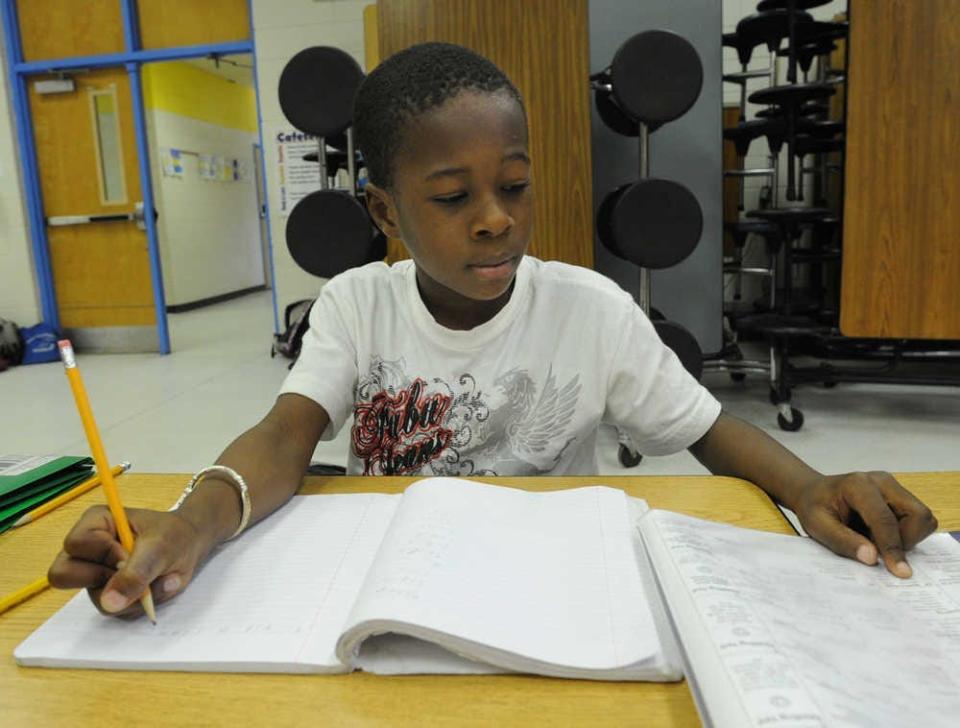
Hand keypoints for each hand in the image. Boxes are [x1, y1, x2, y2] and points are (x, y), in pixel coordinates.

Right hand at [48, 506, 209, 617]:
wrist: (190, 546)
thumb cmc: (174, 536)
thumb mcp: (160, 548)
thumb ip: (136, 573)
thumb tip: (109, 603)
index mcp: (95, 523)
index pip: (76, 544)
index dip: (102, 554)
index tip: (129, 553)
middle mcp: (88, 550)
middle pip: (64, 574)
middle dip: (105, 579)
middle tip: (134, 570)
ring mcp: (95, 573)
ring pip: (96, 598)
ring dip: (131, 594)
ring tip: (153, 577)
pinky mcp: (108, 593)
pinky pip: (114, 609)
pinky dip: (138, 603)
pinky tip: (153, 587)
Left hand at [793, 472, 937, 577]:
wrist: (814, 492)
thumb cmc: (814, 507)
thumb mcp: (817, 525)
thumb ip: (843, 541)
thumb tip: (872, 558)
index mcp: (858, 485)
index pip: (884, 519)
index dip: (893, 547)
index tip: (900, 572)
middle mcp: (882, 482)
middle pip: (917, 515)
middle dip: (905, 540)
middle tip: (879, 550)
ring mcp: (893, 487)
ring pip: (922, 518)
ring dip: (907, 537)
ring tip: (877, 540)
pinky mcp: (899, 496)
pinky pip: (918, 519)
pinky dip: (907, 533)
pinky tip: (882, 534)